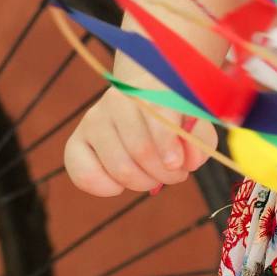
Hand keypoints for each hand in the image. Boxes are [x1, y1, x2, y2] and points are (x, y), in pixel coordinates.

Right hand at [63, 86, 217, 197]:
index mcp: (150, 87)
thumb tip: (187, 159)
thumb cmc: (175, 118)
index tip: (176, 164)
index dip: (167, 144)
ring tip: (154, 177)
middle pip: (140, 150)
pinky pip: (84, 175)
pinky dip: (106, 188)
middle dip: (164, 173)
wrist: (144, 105)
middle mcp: (117, 99)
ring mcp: (94, 119)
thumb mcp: (196, 124)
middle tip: (175, 174)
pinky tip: (120, 183)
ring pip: (119, 168)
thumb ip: (199, 140)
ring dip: (142, 183)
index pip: (156, 114)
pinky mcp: (76, 141)